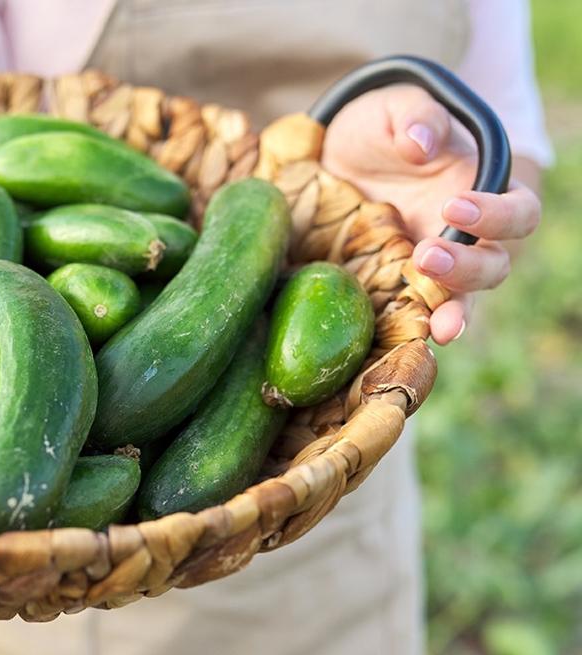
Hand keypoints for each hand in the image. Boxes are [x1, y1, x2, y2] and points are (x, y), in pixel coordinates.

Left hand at [321, 84, 540, 344]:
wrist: (337, 156)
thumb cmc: (381, 127)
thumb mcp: (393, 107)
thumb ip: (415, 117)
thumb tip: (421, 143)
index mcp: (484, 191)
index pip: (517, 212)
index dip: (496, 215)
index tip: (454, 206)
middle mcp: (469, 237)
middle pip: (495, 266)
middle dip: (468, 268)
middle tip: (426, 256)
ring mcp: (435, 268)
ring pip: (463, 301)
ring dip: (452, 312)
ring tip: (437, 326)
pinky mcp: (397, 287)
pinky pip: (414, 317)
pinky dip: (414, 334)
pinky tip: (408, 347)